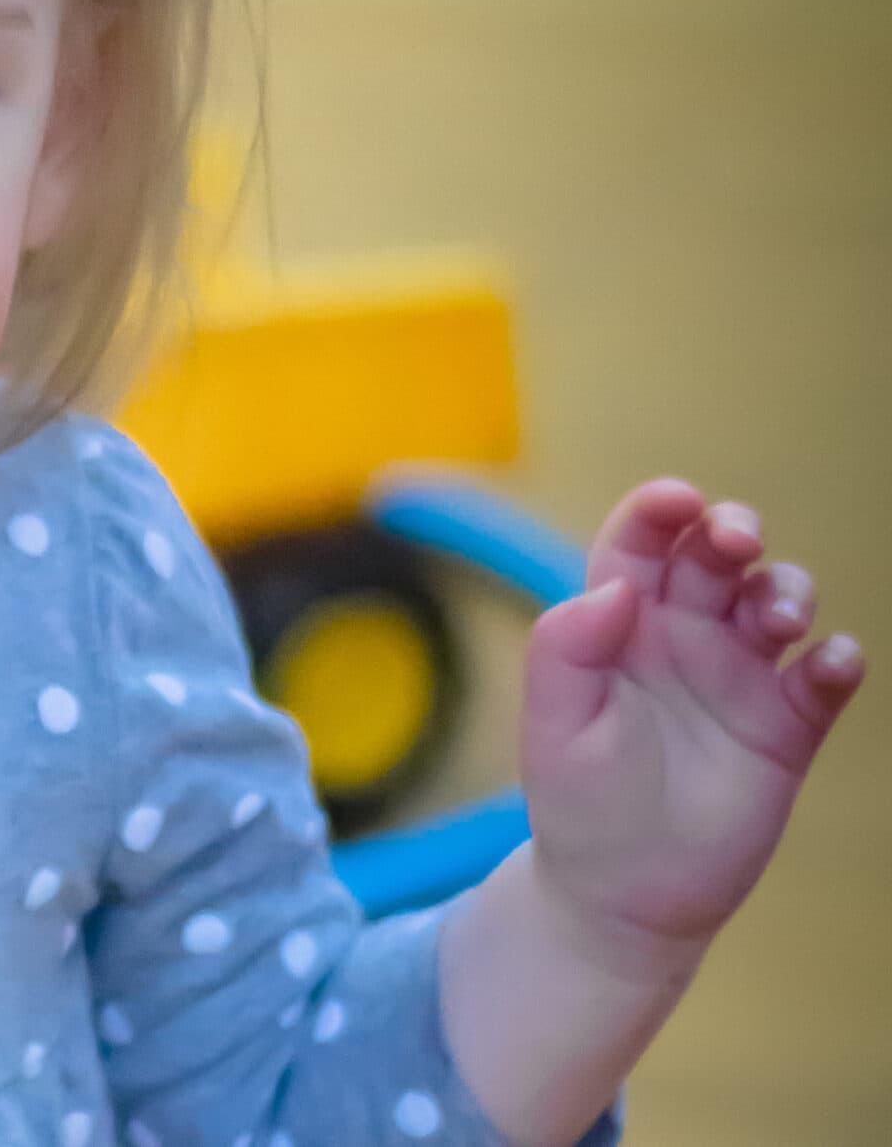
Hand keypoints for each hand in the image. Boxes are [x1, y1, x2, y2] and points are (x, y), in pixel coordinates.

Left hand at [520, 480, 863, 963]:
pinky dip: (838, 659)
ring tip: (780, 620)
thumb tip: (614, 587)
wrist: (624, 895)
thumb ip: (567, 649)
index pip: (641, 542)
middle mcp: (682, 635)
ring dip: (787, 590)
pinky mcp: (788, 726)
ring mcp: (740, 676)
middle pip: (717, 555)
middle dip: (735, 530)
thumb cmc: (578, 801)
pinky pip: (825, 676)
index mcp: (618, 622)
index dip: (661, 509)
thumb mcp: (556, 725)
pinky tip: (831, 663)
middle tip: (739, 541)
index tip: (680, 500)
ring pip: (777, 600)